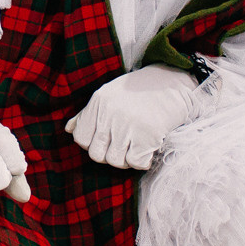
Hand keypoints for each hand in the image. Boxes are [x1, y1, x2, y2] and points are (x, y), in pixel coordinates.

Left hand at [65, 65, 202, 170]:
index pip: (80, 138)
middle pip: (96, 154)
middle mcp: (110, 113)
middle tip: (124, 146)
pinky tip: (149, 149)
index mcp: (98, 102)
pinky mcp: (147, 135)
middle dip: (109, 155)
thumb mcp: (110, 95)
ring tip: (136, 148)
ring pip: (115, 161)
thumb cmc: (140, 91)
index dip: (93, 144)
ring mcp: (128, 125)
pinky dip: (143, 161)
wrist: (174, 82)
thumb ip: (88, 114)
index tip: (107, 140)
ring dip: (127, 160)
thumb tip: (69, 129)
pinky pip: (136, 163)